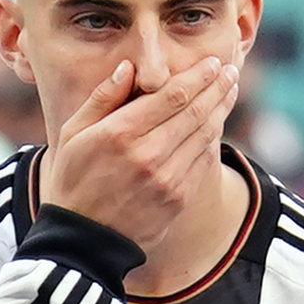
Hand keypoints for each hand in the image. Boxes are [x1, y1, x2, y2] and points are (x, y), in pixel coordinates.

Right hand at [36, 53, 238, 254]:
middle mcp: (148, 154)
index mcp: (120, 134)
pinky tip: (217, 123)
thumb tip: (128, 67)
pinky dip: (213, 138)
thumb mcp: (72, 134)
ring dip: (222, 109)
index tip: (212, 63)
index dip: (198, 76)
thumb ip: (101, 98)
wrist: (81, 240)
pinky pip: (202, 160)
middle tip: (231, 70)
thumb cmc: (74, 180)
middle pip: (195, 111)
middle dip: (217, 87)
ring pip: (204, 135)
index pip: (172, 95)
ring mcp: (166, 179)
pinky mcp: (177, 199)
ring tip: (230, 90)